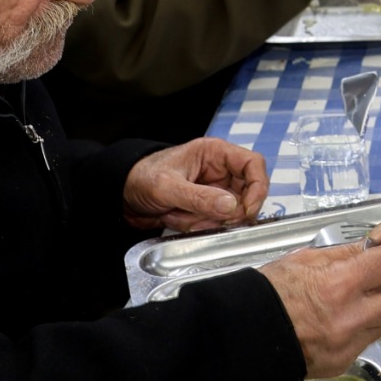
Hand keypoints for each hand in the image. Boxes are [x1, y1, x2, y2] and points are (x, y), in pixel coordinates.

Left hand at [121, 137, 270, 232]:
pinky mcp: (206, 207)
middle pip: (247, 193)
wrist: (122, 195)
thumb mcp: (168, 187)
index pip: (253, 164)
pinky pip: (216, 221)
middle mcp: (219, 170)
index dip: (258, 187)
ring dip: (207, 220)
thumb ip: (200, 197)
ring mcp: (214, 190)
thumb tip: (232, 206)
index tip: (247, 210)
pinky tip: (177, 219)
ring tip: (178, 215)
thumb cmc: (141, 178)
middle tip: (209, 220)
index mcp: (214, 153)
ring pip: (231, 212)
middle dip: (228, 212)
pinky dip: (200, 226)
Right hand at [260, 230, 380, 377]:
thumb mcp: (305, 259)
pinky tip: (340, 318)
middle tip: (379, 274)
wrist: (242, 336)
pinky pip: (366, 340)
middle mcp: (350, 318)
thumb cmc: (268, 292)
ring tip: (357, 297)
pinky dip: (362, 326)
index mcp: (339, 284)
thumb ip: (348, 250)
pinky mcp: (342, 363)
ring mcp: (348, 345)